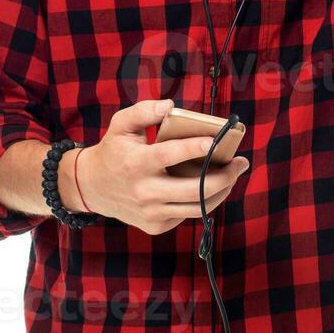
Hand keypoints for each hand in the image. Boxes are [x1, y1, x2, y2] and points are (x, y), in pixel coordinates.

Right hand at [72, 98, 250, 235]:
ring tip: (234, 175)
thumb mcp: (121, 124)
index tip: (214, 140)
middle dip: (224, 177)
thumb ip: (144, 110)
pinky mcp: (154, 226)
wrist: (92, 187)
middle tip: (241, 163)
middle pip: (193, 190)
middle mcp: (143, 192)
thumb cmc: (114, 149)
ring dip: (222, 192)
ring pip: (197, 208)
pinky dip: (204, 201)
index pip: (168, 156)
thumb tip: (171, 106)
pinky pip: (187, 215)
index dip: (192, 149)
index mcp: (135, 164)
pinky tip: (212, 187)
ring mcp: (150, 213)